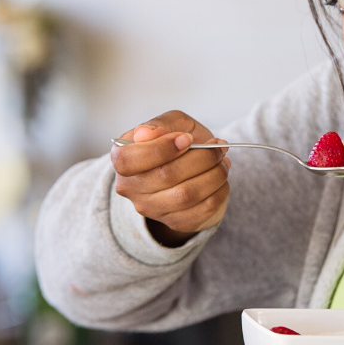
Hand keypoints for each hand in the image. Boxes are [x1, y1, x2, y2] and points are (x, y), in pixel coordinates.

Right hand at [111, 110, 230, 245]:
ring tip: (222, 161)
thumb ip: (160, 124)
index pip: (128, 160)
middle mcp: (130, 187)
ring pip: (186, 195)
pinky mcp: (175, 222)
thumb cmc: (178, 141)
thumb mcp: (171, 122)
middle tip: (217, 148)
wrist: (192, 168)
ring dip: (214, 175)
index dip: (161, 149)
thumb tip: (145, 133)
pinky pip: (202, 210)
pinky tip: (221, 179)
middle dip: (200, 158)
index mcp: (121, 158)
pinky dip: (219, 191)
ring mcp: (151, 209)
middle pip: (165, 176)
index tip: (187, 138)